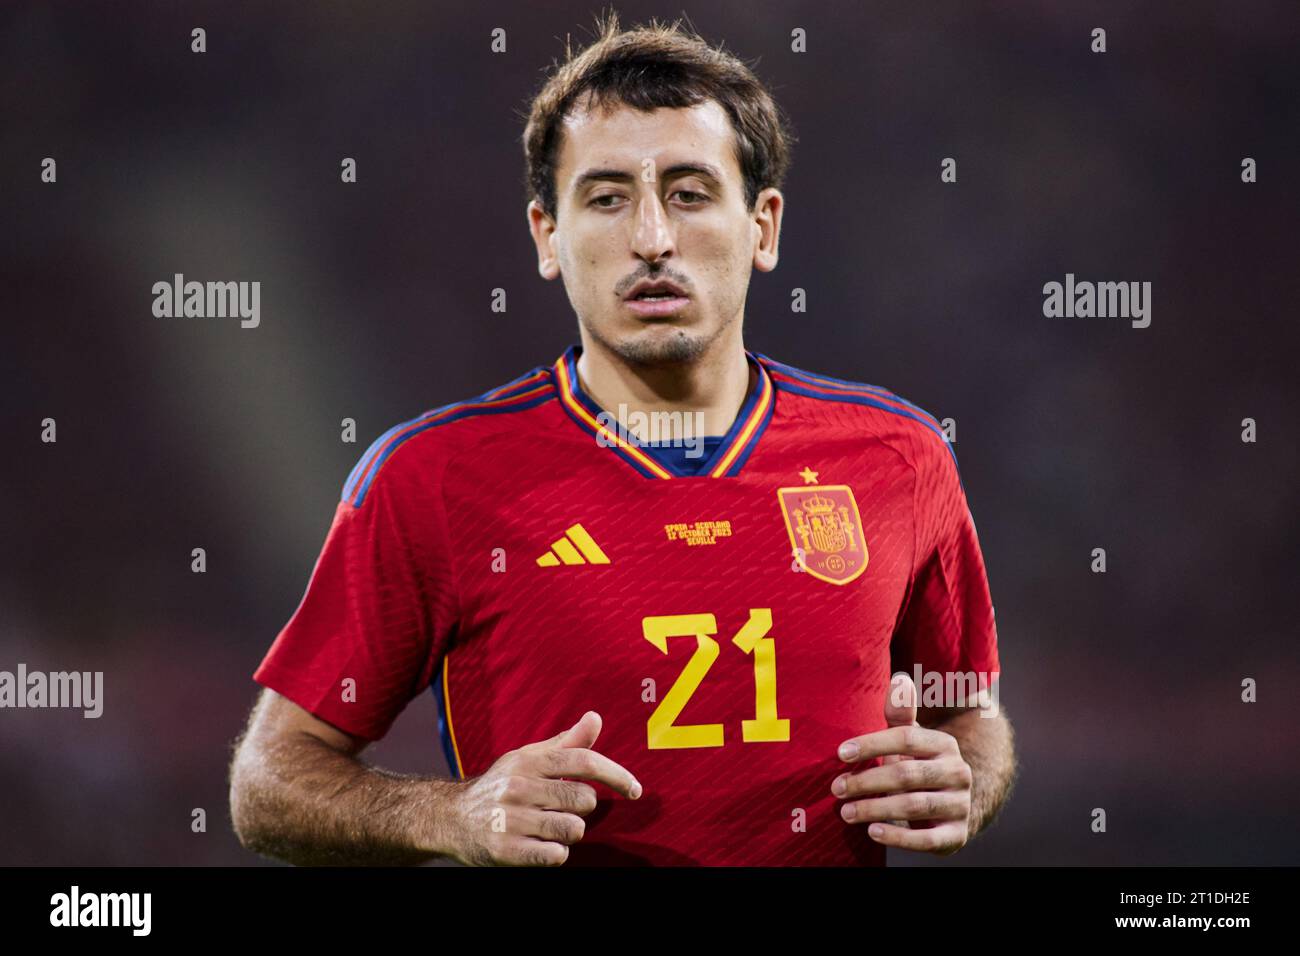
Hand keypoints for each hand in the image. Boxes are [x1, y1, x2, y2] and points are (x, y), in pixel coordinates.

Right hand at [445, 711, 641, 865]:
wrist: (450, 817)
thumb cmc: (502, 785)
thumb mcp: (528, 758)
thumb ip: (566, 742)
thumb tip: (596, 718)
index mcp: (528, 760)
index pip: (583, 761)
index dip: (616, 775)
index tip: (635, 790)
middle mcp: (518, 786)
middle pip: (583, 800)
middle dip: (582, 808)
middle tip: (562, 808)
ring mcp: (510, 819)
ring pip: (573, 828)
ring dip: (570, 832)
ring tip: (549, 827)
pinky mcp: (505, 849)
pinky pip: (555, 854)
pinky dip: (556, 853)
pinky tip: (542, 845)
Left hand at [831, 672, 972, 854]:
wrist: (952, 807)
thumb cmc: (918, 766)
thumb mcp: (910, 740)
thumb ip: (900, 714)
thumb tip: (899, 679)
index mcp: (944, 744)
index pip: (906, 739)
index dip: (872, 744)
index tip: (840, 753)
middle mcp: (958, 772)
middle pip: (907, 774)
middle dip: (867, 781)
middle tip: (836, 788)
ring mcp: (960, 804)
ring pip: (914, 806)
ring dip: (875, 808)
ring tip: (846, 812)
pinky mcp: (957, 835)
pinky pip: (927, 839)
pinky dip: (898, 837)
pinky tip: (872, 832)